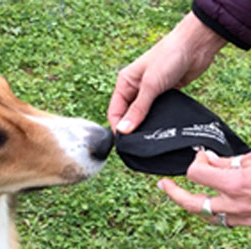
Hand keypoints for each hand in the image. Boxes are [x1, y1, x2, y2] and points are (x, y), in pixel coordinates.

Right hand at [107, 12, 226, 133]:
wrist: (197, 44)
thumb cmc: (170, 56)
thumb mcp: (150, 85)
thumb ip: (137, 110)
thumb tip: (123, 130)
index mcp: (124, 83)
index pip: (114, 111)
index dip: (118, 127)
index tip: (125, 142)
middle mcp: (134, 88)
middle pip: (126, 115)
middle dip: (130, 128)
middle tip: (138, 143)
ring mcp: (149, 92)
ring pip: (141, 115)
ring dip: (144, 125)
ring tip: (149, 137)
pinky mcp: (163, 95)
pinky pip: (155, 112)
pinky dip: (156, 120)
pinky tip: (160, 128)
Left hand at [158, 151, 250, 226]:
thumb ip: (228, 161)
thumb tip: (209, 159)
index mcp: (234, 184)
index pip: (196, 173)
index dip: (197, 161)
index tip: (202, 157)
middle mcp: (234, 205)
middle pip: (191, 203)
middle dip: (173, 193)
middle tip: (163, 185)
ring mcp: (242, 217)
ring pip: (206, 215)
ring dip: (192, 204)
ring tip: (181, 195)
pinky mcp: (250, 223)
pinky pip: (224, 220)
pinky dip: (213, 211)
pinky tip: (210, 204)